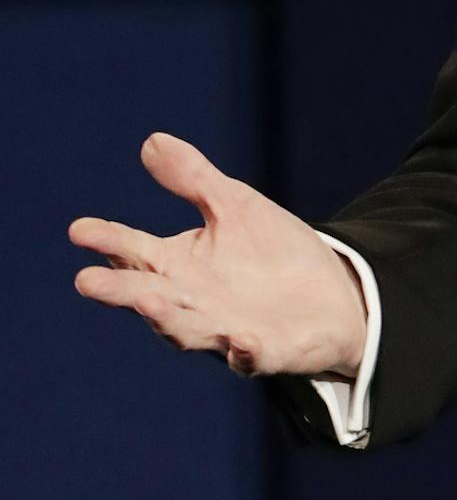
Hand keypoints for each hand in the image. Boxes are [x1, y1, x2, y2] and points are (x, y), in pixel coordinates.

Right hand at [69, 132, 367, 377]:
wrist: (333, 295)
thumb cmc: (272, 252)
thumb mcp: (235, 208)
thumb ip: (194, 181)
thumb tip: (152, 141)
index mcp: (180, 267)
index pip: (135, 252)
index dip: (109, 241)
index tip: (80, 229)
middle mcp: (193, 304)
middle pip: (148, 297)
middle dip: (119, 291)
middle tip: (86, 280)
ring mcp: (225, 332)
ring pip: (187, 331)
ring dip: (167, 319)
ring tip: (148, 300)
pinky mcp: (266, 352)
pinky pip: (251, 357)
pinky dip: (243, 351)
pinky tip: (241, 341)